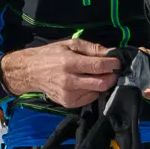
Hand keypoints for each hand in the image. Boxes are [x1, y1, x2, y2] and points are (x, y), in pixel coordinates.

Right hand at [0, 39, 120, 107]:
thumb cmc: (51, 54)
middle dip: (112, 76)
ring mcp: (69, 95)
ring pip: (97, 92)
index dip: (112, 64)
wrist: (31, 71)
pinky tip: (88, 82)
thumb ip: (91, 48)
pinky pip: (89, 98)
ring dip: (103, 84)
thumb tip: (110, 52)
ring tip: (100, 75)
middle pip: (101, 83)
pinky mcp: (69, 104)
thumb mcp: (70, 44)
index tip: (118, 62)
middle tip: (113, 70)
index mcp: (69, 63)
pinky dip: (94, 90)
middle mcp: (70, 81)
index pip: (98, 66)